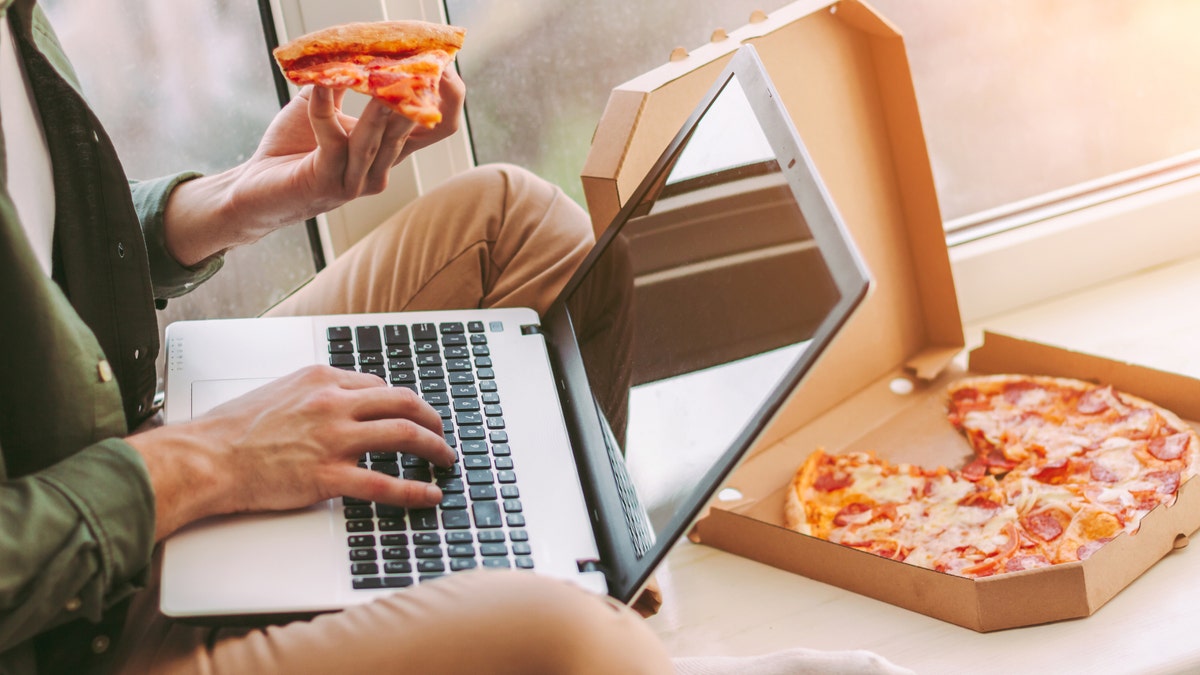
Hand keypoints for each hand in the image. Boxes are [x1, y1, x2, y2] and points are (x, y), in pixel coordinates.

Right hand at [128, 366, 455, 539]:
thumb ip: (314, 394)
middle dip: (431, 418)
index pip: (379, 386)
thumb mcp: (279, 392)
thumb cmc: (233, 430)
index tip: (412, 415)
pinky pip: (385, 483)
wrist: (206, 458)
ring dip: (433, 448)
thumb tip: (340, 400)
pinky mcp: (328, 476)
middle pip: (403, 402)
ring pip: (404, 435)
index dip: (401, 403)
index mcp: (322, 379)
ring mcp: (333, 439)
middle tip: (441, 432)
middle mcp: (333, 403)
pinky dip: (414, 490)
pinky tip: (429, 494)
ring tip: (445, 459)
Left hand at [161, 67, 466, 266]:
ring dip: (379, 102)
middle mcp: (381, 170)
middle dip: (414, 90)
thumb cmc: (292, 148)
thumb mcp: (324, 107)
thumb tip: (357, 47)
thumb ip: (344, 83)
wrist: (256, 189)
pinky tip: (320, 84)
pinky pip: (333, 139)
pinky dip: (325, 107)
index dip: (449, 97)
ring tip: (378, 71)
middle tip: (412, 57)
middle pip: (413, 128)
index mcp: (388, 151)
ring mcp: (358, 181)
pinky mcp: (329, 182)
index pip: (438, 127)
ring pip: (378, 136)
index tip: (444, 63)